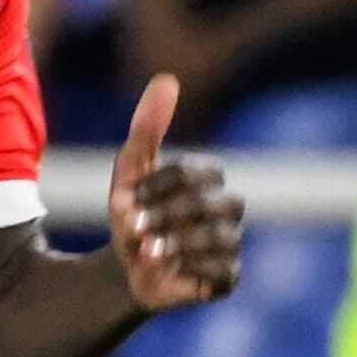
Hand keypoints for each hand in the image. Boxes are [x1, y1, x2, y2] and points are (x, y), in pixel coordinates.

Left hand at [106, 74, 240, 312]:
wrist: (126, 269)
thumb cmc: (133, 213)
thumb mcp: (130, 169)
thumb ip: (148, 126)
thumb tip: (167, 79)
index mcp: (209, 179)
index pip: (195, 173)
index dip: (159, 186)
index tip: (126, 200)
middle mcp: (228, 208)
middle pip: (211, 204)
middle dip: (167, 215)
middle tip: (133, 228)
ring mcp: (231, 243)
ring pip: (219, 238)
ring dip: (176, 243)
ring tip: (146, 251)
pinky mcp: (228, 277)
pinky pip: (224, 271)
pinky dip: (191, 269)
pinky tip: (168, 269)